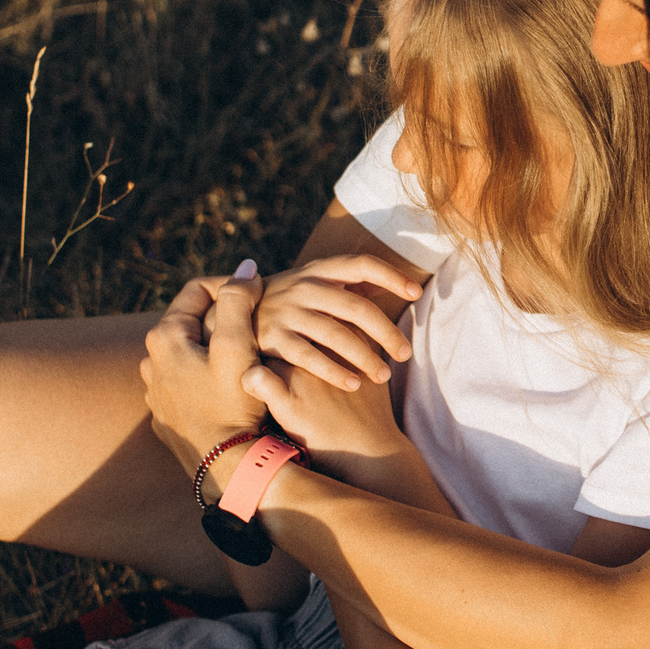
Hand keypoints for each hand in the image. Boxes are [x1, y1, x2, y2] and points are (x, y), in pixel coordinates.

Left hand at [140, 262, 270, 481]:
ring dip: (215, 350)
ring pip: (189, 355)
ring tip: (248, 357)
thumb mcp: (238, 347)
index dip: (231, 285)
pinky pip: (187, 385)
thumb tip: (245, 268)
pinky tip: (231, 389)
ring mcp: (155, 392)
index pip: (196, 290)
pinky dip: (207, 379)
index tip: (260, 293)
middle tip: (259, 323)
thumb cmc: (232, 405)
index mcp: (164, 338)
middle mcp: (151, 362)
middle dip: (224, 318)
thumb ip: (238, 302)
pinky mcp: (166, 416)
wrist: (224, 466)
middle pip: (191, 323)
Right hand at [253, 254, 422, 389]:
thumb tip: (398, 287)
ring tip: (384, 375)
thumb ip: (351, 287)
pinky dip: (334, 371)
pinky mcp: (272, 340)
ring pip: (336, 335)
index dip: (391, 276)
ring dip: (365, 357)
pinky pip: (310, 357)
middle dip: (386, 332)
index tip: (416, 293)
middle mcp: (303, 286)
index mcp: (319, 270)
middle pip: (356, 307)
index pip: (362, 264)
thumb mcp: (316, 287)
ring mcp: (286, 312)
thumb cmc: (293, 305)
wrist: (233, 317)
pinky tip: (355, 384)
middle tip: (405, 354)